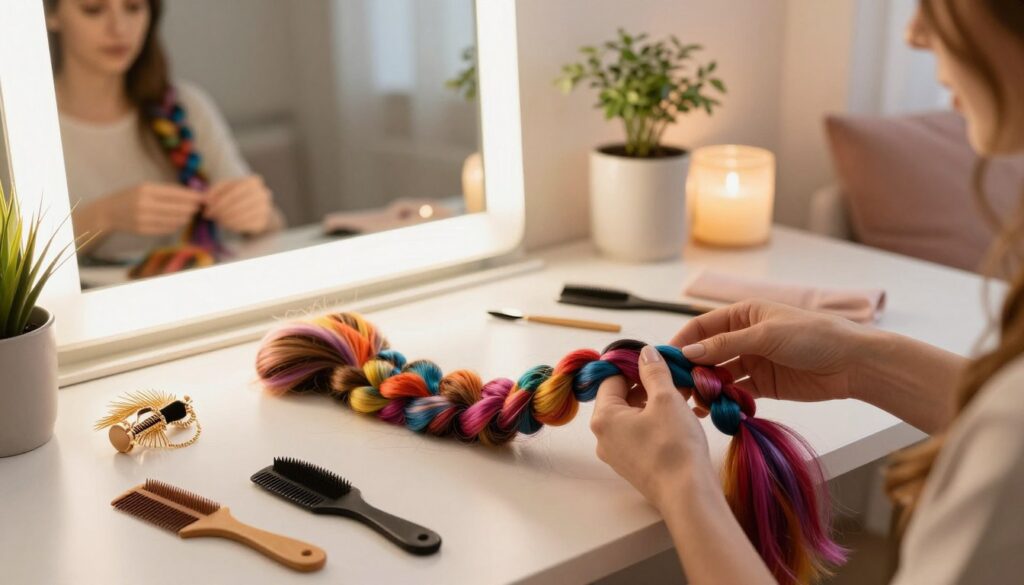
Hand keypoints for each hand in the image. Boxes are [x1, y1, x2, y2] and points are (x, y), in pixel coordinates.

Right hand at [103, 182, 202, 235]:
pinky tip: (177, 221)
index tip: (202, 198)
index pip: (175, 193)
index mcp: (146, 189)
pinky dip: (176, 225)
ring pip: (175, 220)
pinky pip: (167, 229)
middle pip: (177, 208)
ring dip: (185, 218)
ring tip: (188, 214)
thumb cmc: (131, 196)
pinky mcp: (144, 230)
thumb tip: (192, 195)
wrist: (109, 212)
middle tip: (197, 207)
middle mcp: (145, 204)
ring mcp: (144, 219)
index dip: (191, 196)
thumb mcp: (145, 187)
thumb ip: (166, 191)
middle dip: (191, 208)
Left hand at [203, 175, 273, 234]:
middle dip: (220, 210)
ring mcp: (265, 209)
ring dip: (225, 219)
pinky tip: (225, 224)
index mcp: (254, 182)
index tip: (207, 206)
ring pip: (240, 215)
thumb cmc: (238, 195)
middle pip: (237, 203)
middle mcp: (263, 194)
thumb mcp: (227, 188)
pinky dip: (232, 225)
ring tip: (216, 219)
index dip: (219, 199)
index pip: (233, 191)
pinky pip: (244, 225)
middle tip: (209, 215)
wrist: (257, 207)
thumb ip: (215, 191)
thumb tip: (205, 199)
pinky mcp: (263, 221)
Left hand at [590, 345, 715, 509]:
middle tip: (674, 379)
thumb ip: (654, 371)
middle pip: (621, 399)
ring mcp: (618, 455)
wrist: (688, 495)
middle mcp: (604, 438)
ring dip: (656, 404)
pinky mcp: (634, 467)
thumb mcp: (666, 399)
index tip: (655, 361)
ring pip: (633, 418)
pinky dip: (658, 423)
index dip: (633, 366)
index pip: (611, 379)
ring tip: (683, 397)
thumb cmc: (674, 446)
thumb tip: (645, 353)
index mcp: (603, 418)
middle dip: (647, 386)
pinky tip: (682, 419)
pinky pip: (641, 436)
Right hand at [670, 299, 875, 406]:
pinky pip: (737, 392)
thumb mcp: (766, 335)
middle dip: (692, 370)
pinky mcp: (764, 385)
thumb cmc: (814, 336)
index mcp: (743, 315)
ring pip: (720, 375)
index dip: (682, 342)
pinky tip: (717, 409)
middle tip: (679, 389)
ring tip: (697, 403)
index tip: (666, 361)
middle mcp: (744, 337)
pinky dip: (726, 400)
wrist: (853, 363)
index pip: (702, 327)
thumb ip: (726, 344)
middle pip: (707, 353)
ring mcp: (753, 362)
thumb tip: (690, 351)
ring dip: (708, 388)